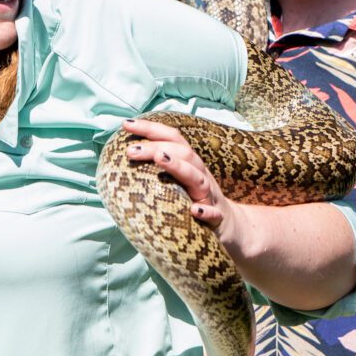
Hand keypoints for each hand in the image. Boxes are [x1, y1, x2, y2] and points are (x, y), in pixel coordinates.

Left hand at [121, 117, 242, 247]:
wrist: (231, 230)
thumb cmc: (196, 203)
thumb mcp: (179, 183)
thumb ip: (158, 171)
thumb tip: (123, 160)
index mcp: (190, 165)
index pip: (172, 139)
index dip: (151, 129)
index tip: (126, 124)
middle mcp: (200, 176)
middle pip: (183, 153)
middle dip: (156, 147)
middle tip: (130, 150)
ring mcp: (210, 197)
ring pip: (198, 178)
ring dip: (179, 167)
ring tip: (160, 159)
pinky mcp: (218, 220)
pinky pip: (214, 214)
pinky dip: (206, 211)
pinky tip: (194, 211)